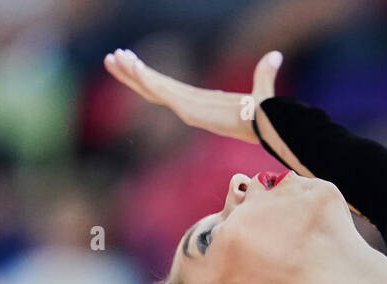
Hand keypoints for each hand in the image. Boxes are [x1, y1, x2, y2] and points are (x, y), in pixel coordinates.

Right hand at [103, 47, 281, 143]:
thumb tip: (276, 56)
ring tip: (112, 59)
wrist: (265, 125)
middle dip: (131, 74)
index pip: (167, 88)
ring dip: (132, 74)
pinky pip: (162, 92)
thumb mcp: (260, 90)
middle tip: (110, 58)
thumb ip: (264, 72)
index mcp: (200, 102)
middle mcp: (189, 105)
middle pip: (153, 87)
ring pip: (153, 88)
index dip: (149, 77)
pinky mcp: (189, 110)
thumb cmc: (262, 116)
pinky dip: (146, 80)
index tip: (132, 62)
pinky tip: (131, 68)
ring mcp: (187, 108)